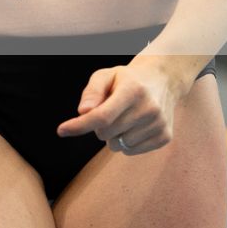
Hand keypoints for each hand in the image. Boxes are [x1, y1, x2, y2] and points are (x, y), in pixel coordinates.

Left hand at [56, 61, 184, 154]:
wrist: (162, 80)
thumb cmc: (126, 80)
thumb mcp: (106, 76)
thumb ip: (92, 92)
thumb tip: (83, 112)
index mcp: (133, 89)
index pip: (102, 115)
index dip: (80, 125)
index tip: (61, 130)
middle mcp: (149, 107)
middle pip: (106, 133)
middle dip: (99, 126)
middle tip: (110, 111)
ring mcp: (159, 123)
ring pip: (118, 145)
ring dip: (114, 135)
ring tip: (125, 117)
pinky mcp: (165, 136)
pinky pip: (131, 151)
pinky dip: (127, 142)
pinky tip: (135, 126)